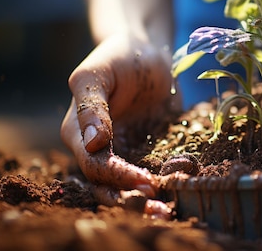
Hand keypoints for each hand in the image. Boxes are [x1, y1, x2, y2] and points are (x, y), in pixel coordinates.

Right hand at [60, 33, 180, 217]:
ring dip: (146, 202)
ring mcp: (123, 152)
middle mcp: (97, 149)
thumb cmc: (117, 56)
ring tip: (168, 211)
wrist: (146, 50)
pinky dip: (166, 184)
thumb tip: (93, 143)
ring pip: (128, 187)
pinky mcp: (148, 150)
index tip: (146, 181)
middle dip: (131, 201)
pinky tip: (184, 189)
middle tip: (160, 208)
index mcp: (77, 133)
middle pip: (108, 187)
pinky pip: (154, 172)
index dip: (118, 178)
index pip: (95, 166)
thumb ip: (91, 106)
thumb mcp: (98, 73)